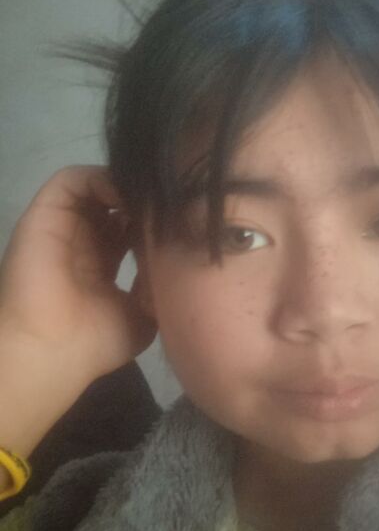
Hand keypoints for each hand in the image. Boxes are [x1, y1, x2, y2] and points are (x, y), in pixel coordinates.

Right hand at [0, 165, 156, 389]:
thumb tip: (177, 259)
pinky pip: (72, 179)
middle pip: (115, 203)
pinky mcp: (45, 214)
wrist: (52, 351)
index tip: (182, 223)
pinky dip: (102, 179)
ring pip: (95, 186)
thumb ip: (159, 286)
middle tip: (170, 207)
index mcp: (102, 265)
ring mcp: (63, 226)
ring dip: (125, 187)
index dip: (155, 221)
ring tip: (149, 203)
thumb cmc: (95, 342)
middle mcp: (83, 241)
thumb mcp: (143, 316)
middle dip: (144, 201)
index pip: (131, 228)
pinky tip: (128, 200)